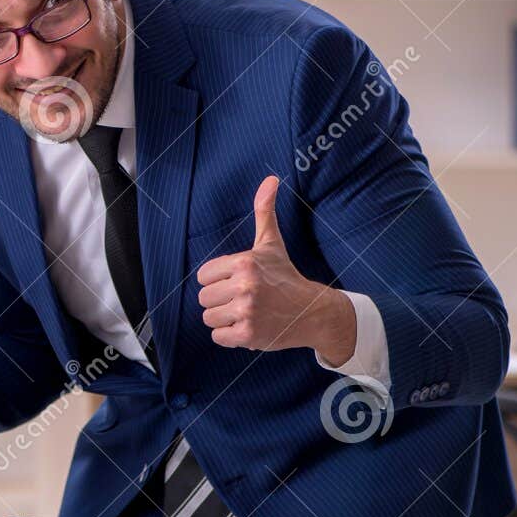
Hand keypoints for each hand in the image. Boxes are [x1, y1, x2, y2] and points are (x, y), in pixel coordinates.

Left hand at [195, 176, 354, 363]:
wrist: (312, 312)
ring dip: (225, 320)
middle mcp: (244, 286)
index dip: (218, 281)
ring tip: (247, 313)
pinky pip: (218, 337)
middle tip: (245, 300)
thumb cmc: (285, 277)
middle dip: (220, 302)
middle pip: (204, 299)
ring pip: (209, 319)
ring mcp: (246, 312)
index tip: (238, 282)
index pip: (203, 276)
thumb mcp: (271, 244)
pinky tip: (249, 327)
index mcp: (244, 262)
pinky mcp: (248, 335)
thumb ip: (264, 212)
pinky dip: (230, 336)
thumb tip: (270, 178)